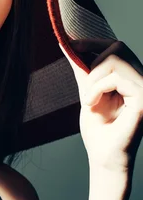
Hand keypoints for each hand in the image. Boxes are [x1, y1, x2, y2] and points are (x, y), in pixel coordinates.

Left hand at [69, 39, 142, 172]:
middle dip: (94, 62)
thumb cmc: (98, 128)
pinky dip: (97, 88)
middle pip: (117, 47)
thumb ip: (81, 68)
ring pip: (115, 59)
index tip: (72, 46)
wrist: (104, 157)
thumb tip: (67, 44)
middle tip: (85, 86)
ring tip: (89, 99)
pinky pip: (116, 78)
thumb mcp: (87, 90)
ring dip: (94, 79)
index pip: (118, 45)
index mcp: (132, 76)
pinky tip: (92, 103)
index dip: (94, 42)